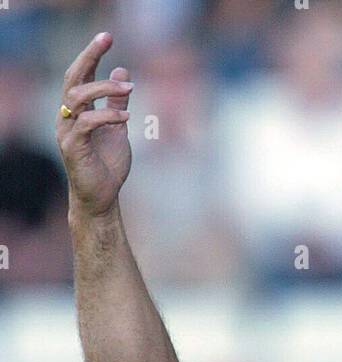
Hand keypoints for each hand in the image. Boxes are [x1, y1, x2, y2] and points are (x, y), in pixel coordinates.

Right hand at [57, 32, 132, 218]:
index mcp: (78, 110)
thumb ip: (118, 102)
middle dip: (89, 56)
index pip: (81, 74)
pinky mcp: (73, 147)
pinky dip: (107, 115)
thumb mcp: (118, 128)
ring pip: (78, 96)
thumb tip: (123, 72)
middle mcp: (68, 116)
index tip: (107, 37)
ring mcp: (67, 130)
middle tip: (107, 41)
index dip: (91, 54)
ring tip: (129, 89)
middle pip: (73, 78)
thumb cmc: (108, 165)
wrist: (101, 198)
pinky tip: (126, 116)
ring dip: (104, 88)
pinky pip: (86, 122)